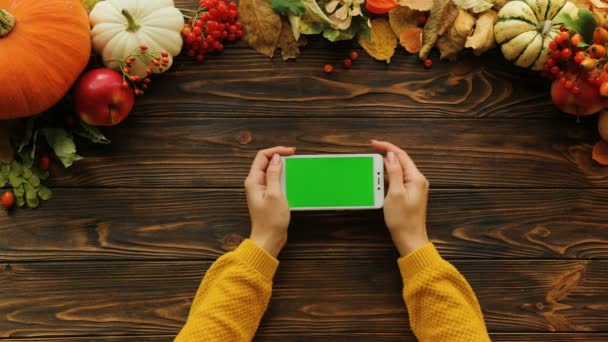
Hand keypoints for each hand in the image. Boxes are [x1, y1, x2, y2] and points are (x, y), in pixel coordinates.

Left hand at [244, 146, 295, 257]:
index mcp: (253, 180)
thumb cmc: (270, 220)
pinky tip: (292, 179)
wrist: (268, 239)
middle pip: (266, 162)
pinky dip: (284, 177)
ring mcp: (261, 190)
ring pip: (271, 171)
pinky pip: (275, 181)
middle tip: (294, 157)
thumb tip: (276, 158)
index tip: (291, 152)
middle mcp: (255, 183)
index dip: (276, 151)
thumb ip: (274, 174)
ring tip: (295, 167)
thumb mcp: (275, 194)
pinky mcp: (268, 197)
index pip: (262, 156)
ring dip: (283, 168)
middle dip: (280, 157)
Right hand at [371, 140, 429, 256]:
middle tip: (371, 149)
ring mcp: (414, 188)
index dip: (387, 147)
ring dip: (386, 165)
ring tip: (373, 161)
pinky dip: (388, 176)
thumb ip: (394, 172)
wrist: (410, 239)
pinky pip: (398, 179)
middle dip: (386, 154)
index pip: (401, 155)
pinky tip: (380, 176)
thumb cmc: (403, 220)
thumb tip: (391, 156)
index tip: (374, 144)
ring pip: (399, 170)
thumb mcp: (395, 193)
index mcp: (416, 178)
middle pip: (401, 161)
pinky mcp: (409, 194)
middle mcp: (417, 181)